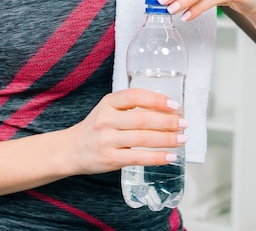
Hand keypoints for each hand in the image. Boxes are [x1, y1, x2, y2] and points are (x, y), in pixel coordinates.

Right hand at [65, 88, 188, 174]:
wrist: (71, 150)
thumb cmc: (96, 128)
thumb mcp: (108, 110)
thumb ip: (131, 108)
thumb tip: (167, 111)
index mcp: (108, 103)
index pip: (135, 96)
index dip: (157, 99)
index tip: (174, 105)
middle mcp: (106, 119)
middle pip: (143, 119)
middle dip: (168, 122)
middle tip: (184, 124)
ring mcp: (107, 140)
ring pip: (143, 139)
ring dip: (167, 139)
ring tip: (182, 139)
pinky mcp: (110, 159)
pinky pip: (138, 158)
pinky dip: (157, 157)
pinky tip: (170, 157)